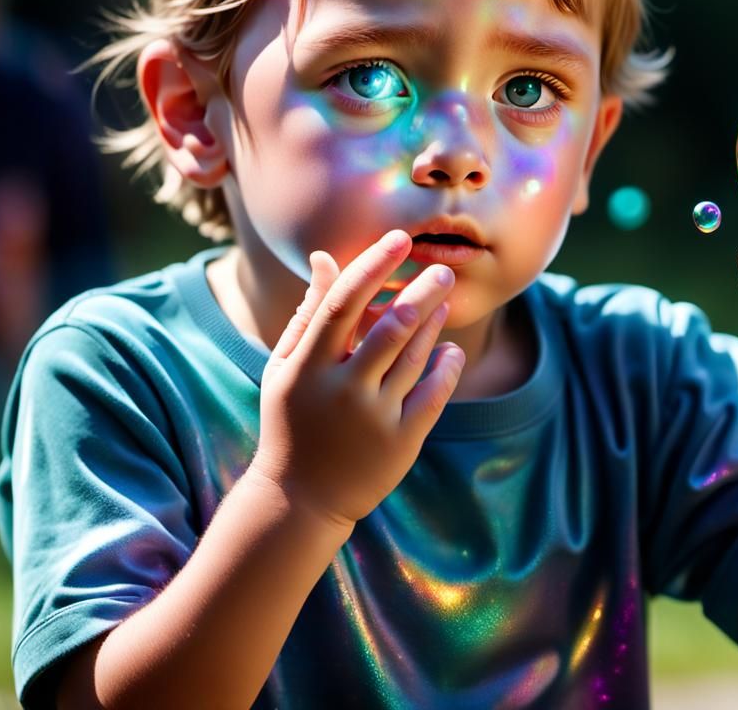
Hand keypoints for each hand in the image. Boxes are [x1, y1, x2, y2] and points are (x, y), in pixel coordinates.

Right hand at [250, 230, 464, 528]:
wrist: (300, 498)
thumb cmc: (291, 420)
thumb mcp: (286, 367)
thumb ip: (309, 312)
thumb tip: (323, 257)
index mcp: (307, 365)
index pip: (344, 302)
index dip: (374, 265)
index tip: (401, 239)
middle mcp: (341, 389)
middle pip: (391, 326)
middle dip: (422, 292)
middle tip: (444, 269)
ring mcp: (373, 418)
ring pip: (415, 357)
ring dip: (434, 323)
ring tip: (443, 300)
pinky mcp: (399, 442)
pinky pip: (433, 394)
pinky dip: (447, 366)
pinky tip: (451, 349)